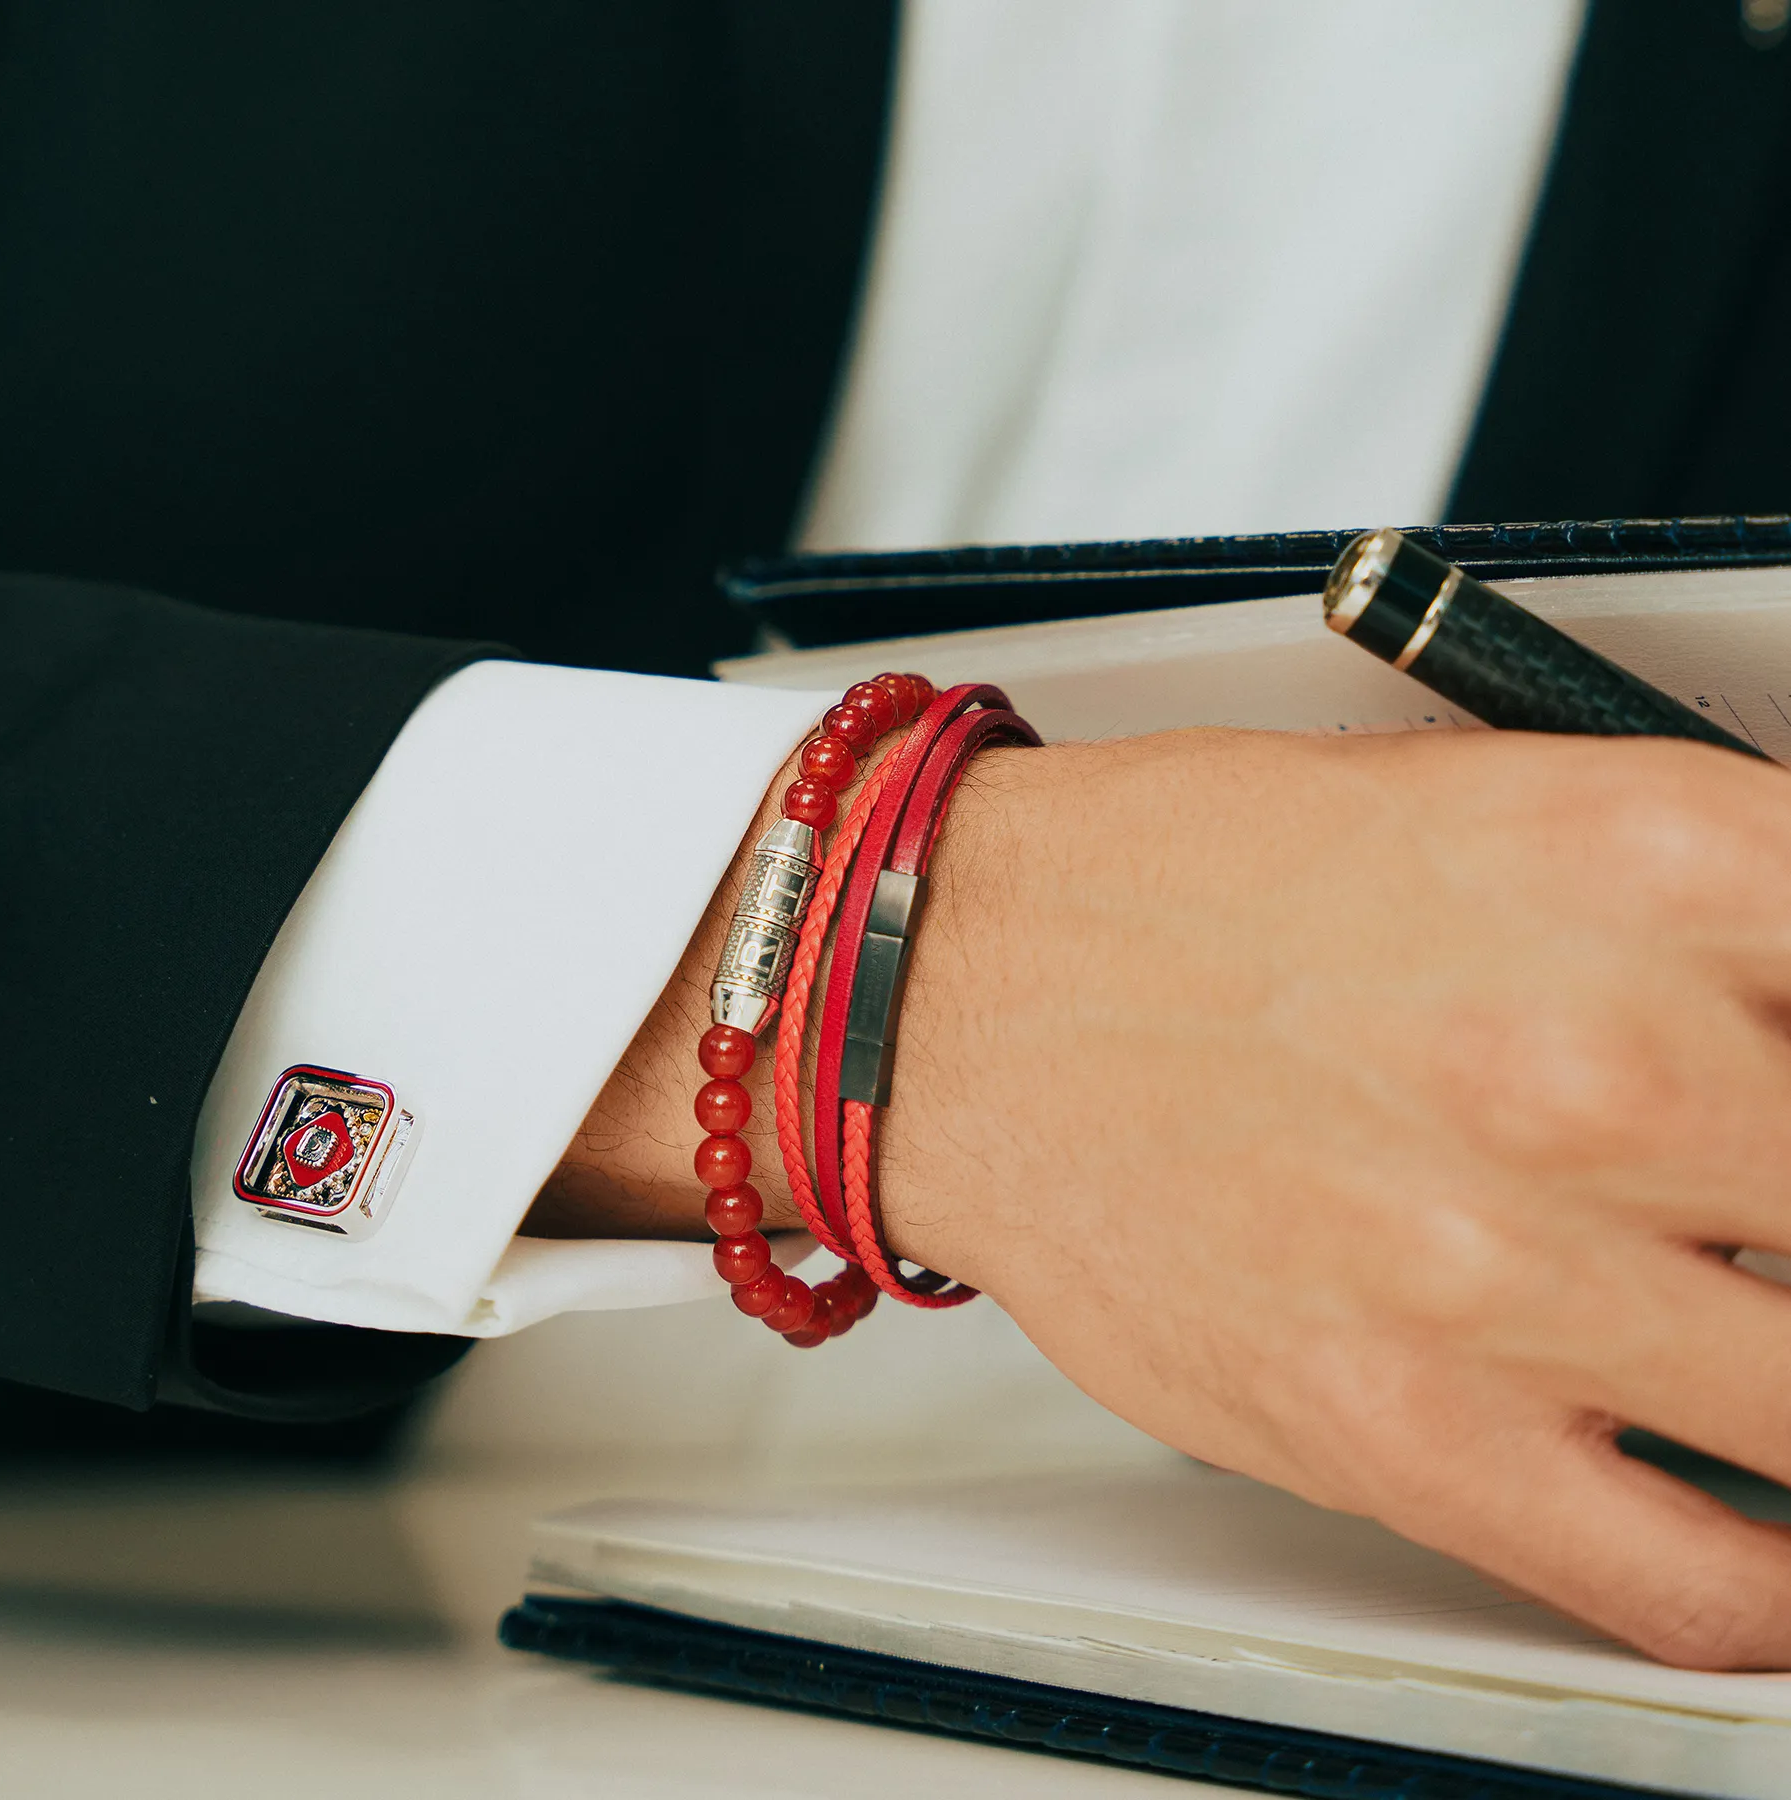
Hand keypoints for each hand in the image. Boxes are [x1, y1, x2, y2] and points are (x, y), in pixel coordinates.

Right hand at [539, 721, 1790, 1667]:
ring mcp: (1506, 1263)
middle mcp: (1597, 1059)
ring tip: (1738, 1337)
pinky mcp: (1405, 1431)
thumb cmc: (1180, 887)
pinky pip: (1707, 1583)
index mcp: (1636, 861)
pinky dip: (1775, 1581)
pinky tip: (1744, 1512)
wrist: (953, 990)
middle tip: (1760, 1215)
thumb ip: (1713, 911)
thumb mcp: (1484, 801)